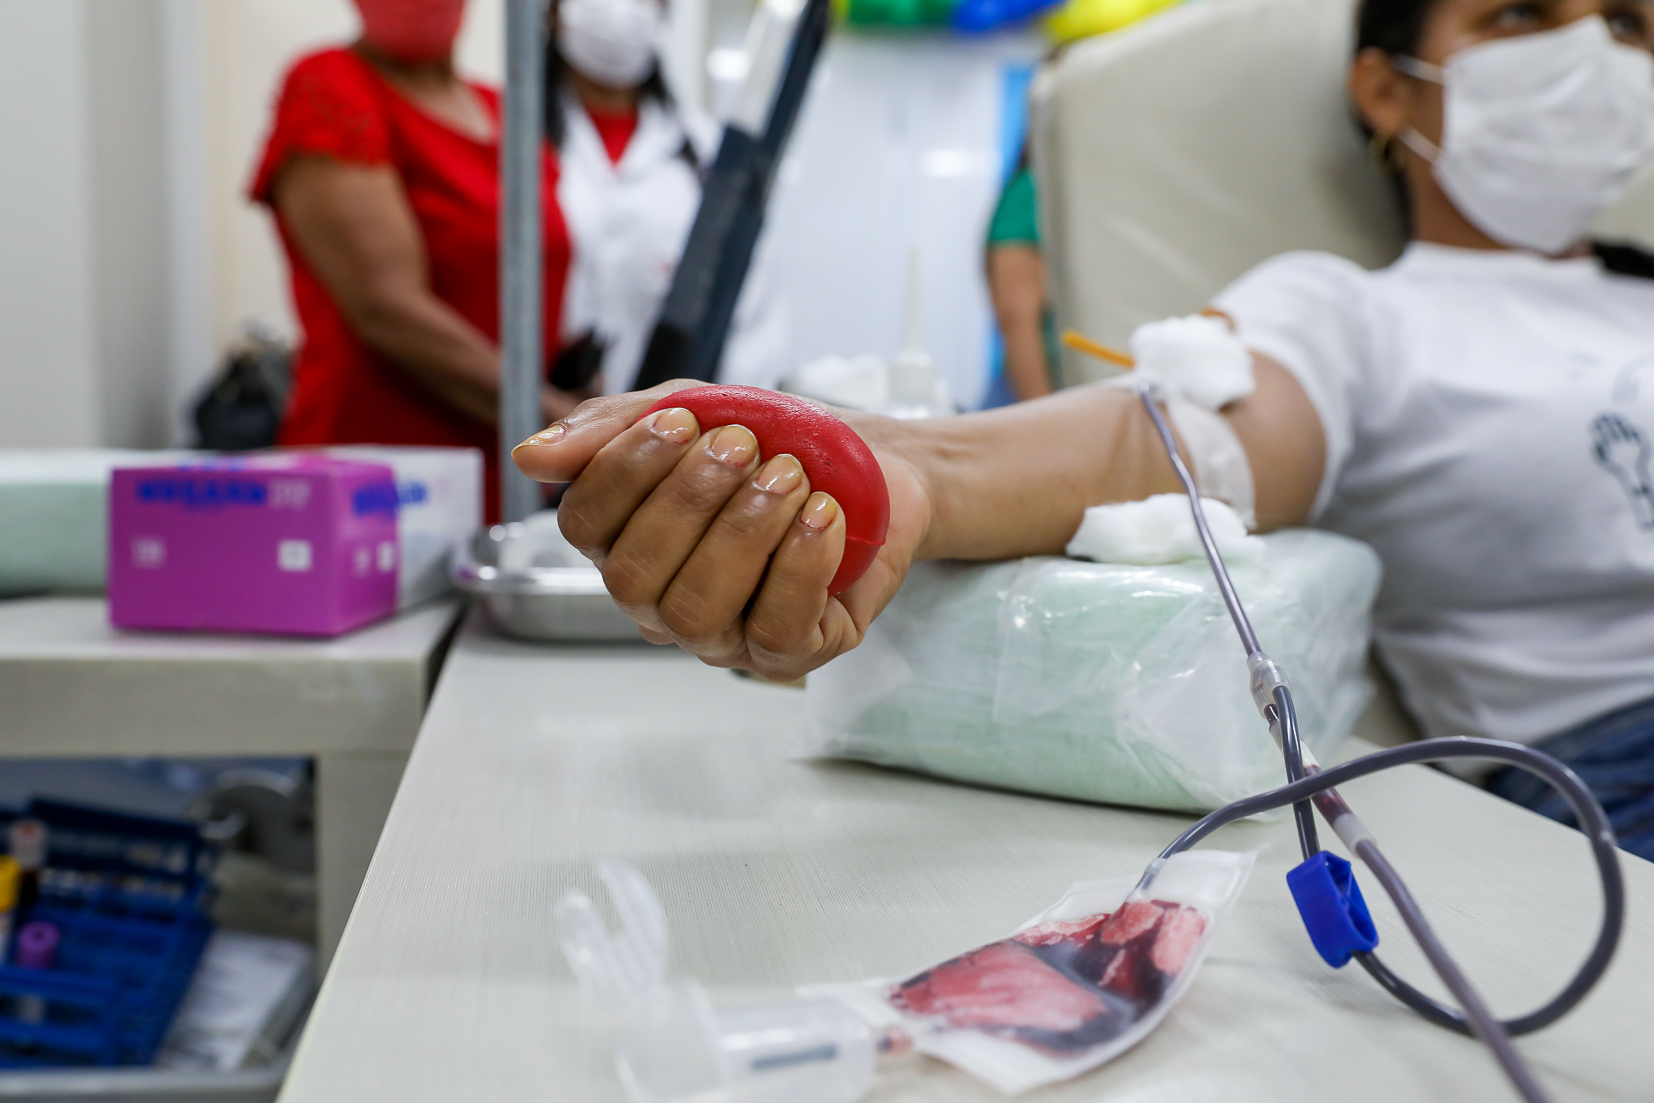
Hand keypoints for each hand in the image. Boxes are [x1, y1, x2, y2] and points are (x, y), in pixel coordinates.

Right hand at [512, 381, 929, 679]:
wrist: (879, 469)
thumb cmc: (777, 444)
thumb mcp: (693, 410)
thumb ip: (611, 428)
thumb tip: (530, 456)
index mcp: (626, 541)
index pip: (585, 525)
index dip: (625, 471)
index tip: (683, 419)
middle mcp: (662, 599)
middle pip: (632, 574)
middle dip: (688, 498)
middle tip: (744, 443)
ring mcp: (723, 634)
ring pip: (697, 608)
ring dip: (744, 531)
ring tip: (789, 476)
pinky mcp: (790, 652)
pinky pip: (775, 632)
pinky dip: (798, 567)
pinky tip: (821, 517)